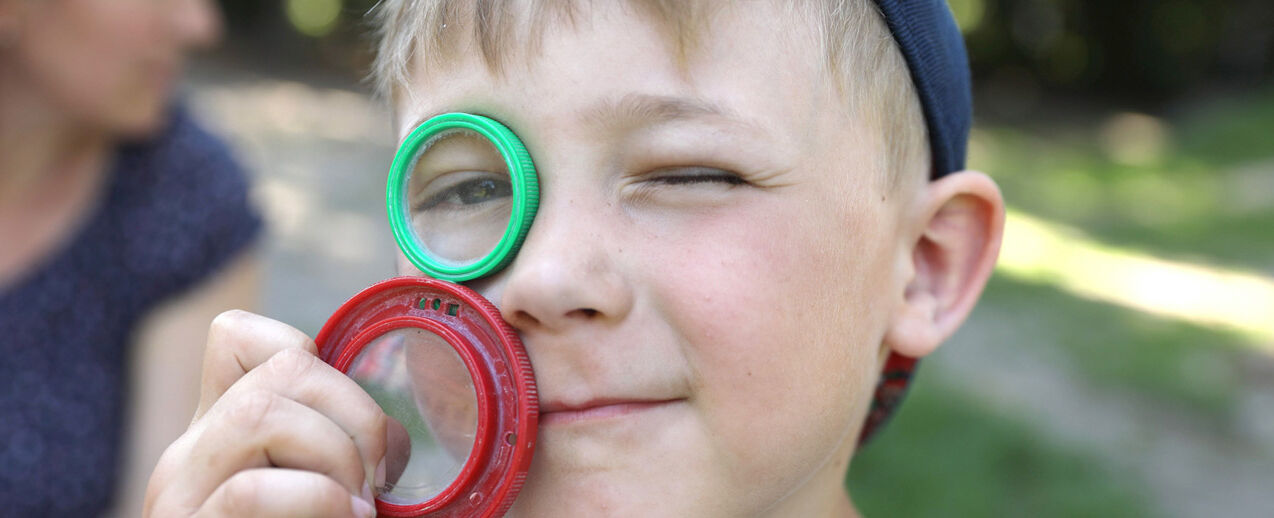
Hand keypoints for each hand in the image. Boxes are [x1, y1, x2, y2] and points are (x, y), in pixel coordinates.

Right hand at [143, 310, 387, 517]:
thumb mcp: (317, 484)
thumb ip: (336, 446)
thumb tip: (391, 436)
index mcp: (215, 431)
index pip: (234, 334)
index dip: (309, 354)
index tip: (353, 427)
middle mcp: (187, 452)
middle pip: (283, 368)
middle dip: (356, 413)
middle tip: (375, 476)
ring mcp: (179, 493)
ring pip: (261, 414)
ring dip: (337, 455)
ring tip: (358, 505)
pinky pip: (250, 490)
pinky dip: (318, 500)